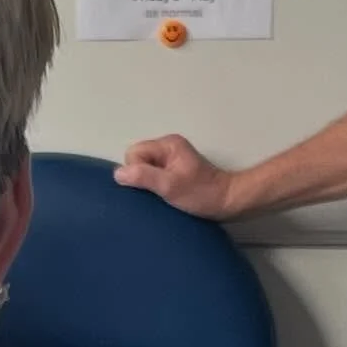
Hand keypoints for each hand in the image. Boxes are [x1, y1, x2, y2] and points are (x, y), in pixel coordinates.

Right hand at [113, 136, 238, 218]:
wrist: (227, 202)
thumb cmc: (201, 194)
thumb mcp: (170, 186)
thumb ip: (144, 177)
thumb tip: (118, 173)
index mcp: (167, 144)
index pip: (133, 153)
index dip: (137, 172)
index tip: (153, 186)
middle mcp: (167, 148)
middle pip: (136, 160)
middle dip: (141, 178)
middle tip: (159, 192)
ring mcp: (170, 159)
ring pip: (143, 170)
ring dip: (148, 185)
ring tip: (163, 195)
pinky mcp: (173, 171)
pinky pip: (152, 176)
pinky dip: (154, 187)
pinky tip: (164, 196)